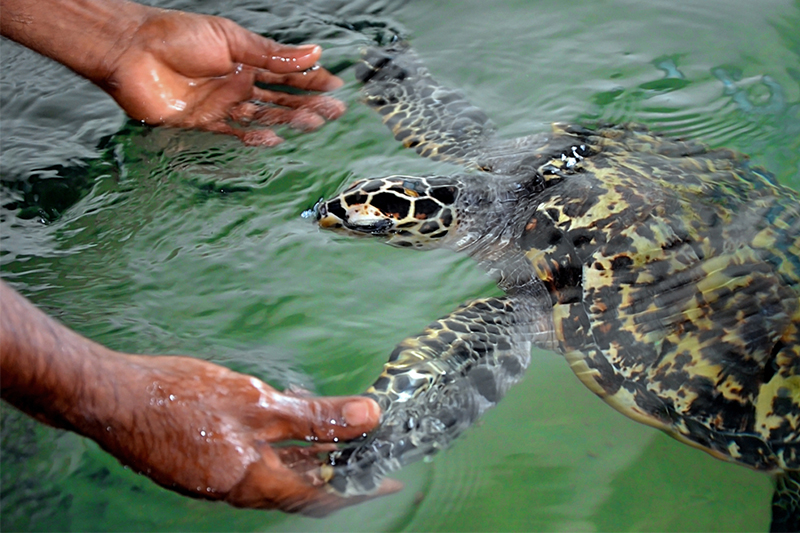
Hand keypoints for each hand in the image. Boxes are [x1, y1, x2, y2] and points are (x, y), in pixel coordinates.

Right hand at [94, 354, 399, 514]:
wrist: (113, 399)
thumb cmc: (180, 399)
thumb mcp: (258, 402)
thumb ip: (315, 415)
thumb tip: (369, 417)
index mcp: (255, 482)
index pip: (322, 497)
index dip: (360, 491)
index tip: (391, 481)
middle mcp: (240, 489)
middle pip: (304, 488)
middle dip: (341, 471)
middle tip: (373, 453)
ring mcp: (221, 477)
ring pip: (280, 473)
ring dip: (313, 458)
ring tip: (341, 436)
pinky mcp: (207, 462)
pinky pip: (257, 462)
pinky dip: (283, 447)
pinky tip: (290, 422)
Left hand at [101, 8, 345, 145]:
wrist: (130, 50)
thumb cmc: (177, 35)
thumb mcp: (232, 39)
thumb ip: (272, 54)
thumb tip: (314, 52)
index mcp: (244, 59)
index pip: (285, 73)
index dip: (311, 80)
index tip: (335, 88)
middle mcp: (236, 82)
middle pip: (279, 98)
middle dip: (308, 104)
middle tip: (334, 113)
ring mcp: (220, 104)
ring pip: (262, 116)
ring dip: (288, 121)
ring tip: (313, 124)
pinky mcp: (202, 122)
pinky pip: (233, 133)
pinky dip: (254, 137)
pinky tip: (275, 139)